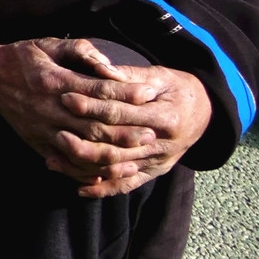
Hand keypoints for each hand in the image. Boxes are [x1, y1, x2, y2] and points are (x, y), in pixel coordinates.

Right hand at [0, 38, 172, 191]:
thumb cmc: (23, 56)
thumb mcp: (50, 44)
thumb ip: (82, 52)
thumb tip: (111, 68)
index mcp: (54, 80)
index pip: (98, 90)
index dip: (126, 92)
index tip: (151, 93)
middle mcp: (48, 108)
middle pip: (93, 125)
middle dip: (125, 131)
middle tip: (152, 133)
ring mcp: (41, 128)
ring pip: (82, 148)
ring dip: (111, 155)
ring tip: (136, 157)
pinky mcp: (36, 142)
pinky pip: (64, 162)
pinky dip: (85, 171)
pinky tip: (106, 173)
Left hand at [57, 62, 211, 198]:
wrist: (204, 112)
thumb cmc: (175, 88)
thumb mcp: (158, 76)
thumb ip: (128, 76)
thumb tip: (99, 69)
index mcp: (165, 116)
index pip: (121, 113)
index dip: (92, 106)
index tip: (65, 97)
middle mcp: (163, 144)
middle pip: (116, 144)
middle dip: (83, 138)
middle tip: (54, 131)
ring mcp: (159, 161)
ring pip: (117, 168)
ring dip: (84, 166)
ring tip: (54, 160)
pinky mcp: (154, 173)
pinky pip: (127, 185)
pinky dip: (103, 189)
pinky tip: (79, 188)